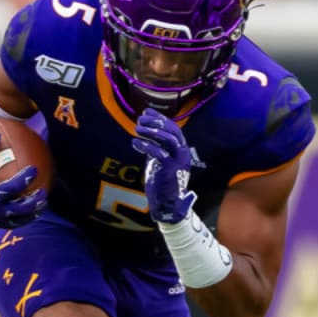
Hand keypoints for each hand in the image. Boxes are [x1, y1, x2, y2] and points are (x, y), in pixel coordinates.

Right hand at [0, 134, 46, 227]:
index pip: (13, 187)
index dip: (26, 178)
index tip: (34, 169)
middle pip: (21, 208)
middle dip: (35, 200)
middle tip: (44, 191)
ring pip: (20, 219)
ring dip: (33, 212)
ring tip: (42, 204)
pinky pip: (13, 224)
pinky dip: (24, 219)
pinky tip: (31, 212)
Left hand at [131, 109, 195, 223]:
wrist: (167, 204)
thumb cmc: (162, 183)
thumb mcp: (160, 161)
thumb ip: (157, 148)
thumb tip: (146, 133)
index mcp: (181, 150)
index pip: (173, 129)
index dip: (160, 118)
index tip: (146, 112)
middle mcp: (183, 154)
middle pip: (172, 130)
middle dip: (156, 122)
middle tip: (140, 119)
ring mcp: (178, 161)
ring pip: (168, 138)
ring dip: (152, 131)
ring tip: (137, 128)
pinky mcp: (170, 169)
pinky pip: (159, 152)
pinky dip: (146, 145)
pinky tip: (135, 143)